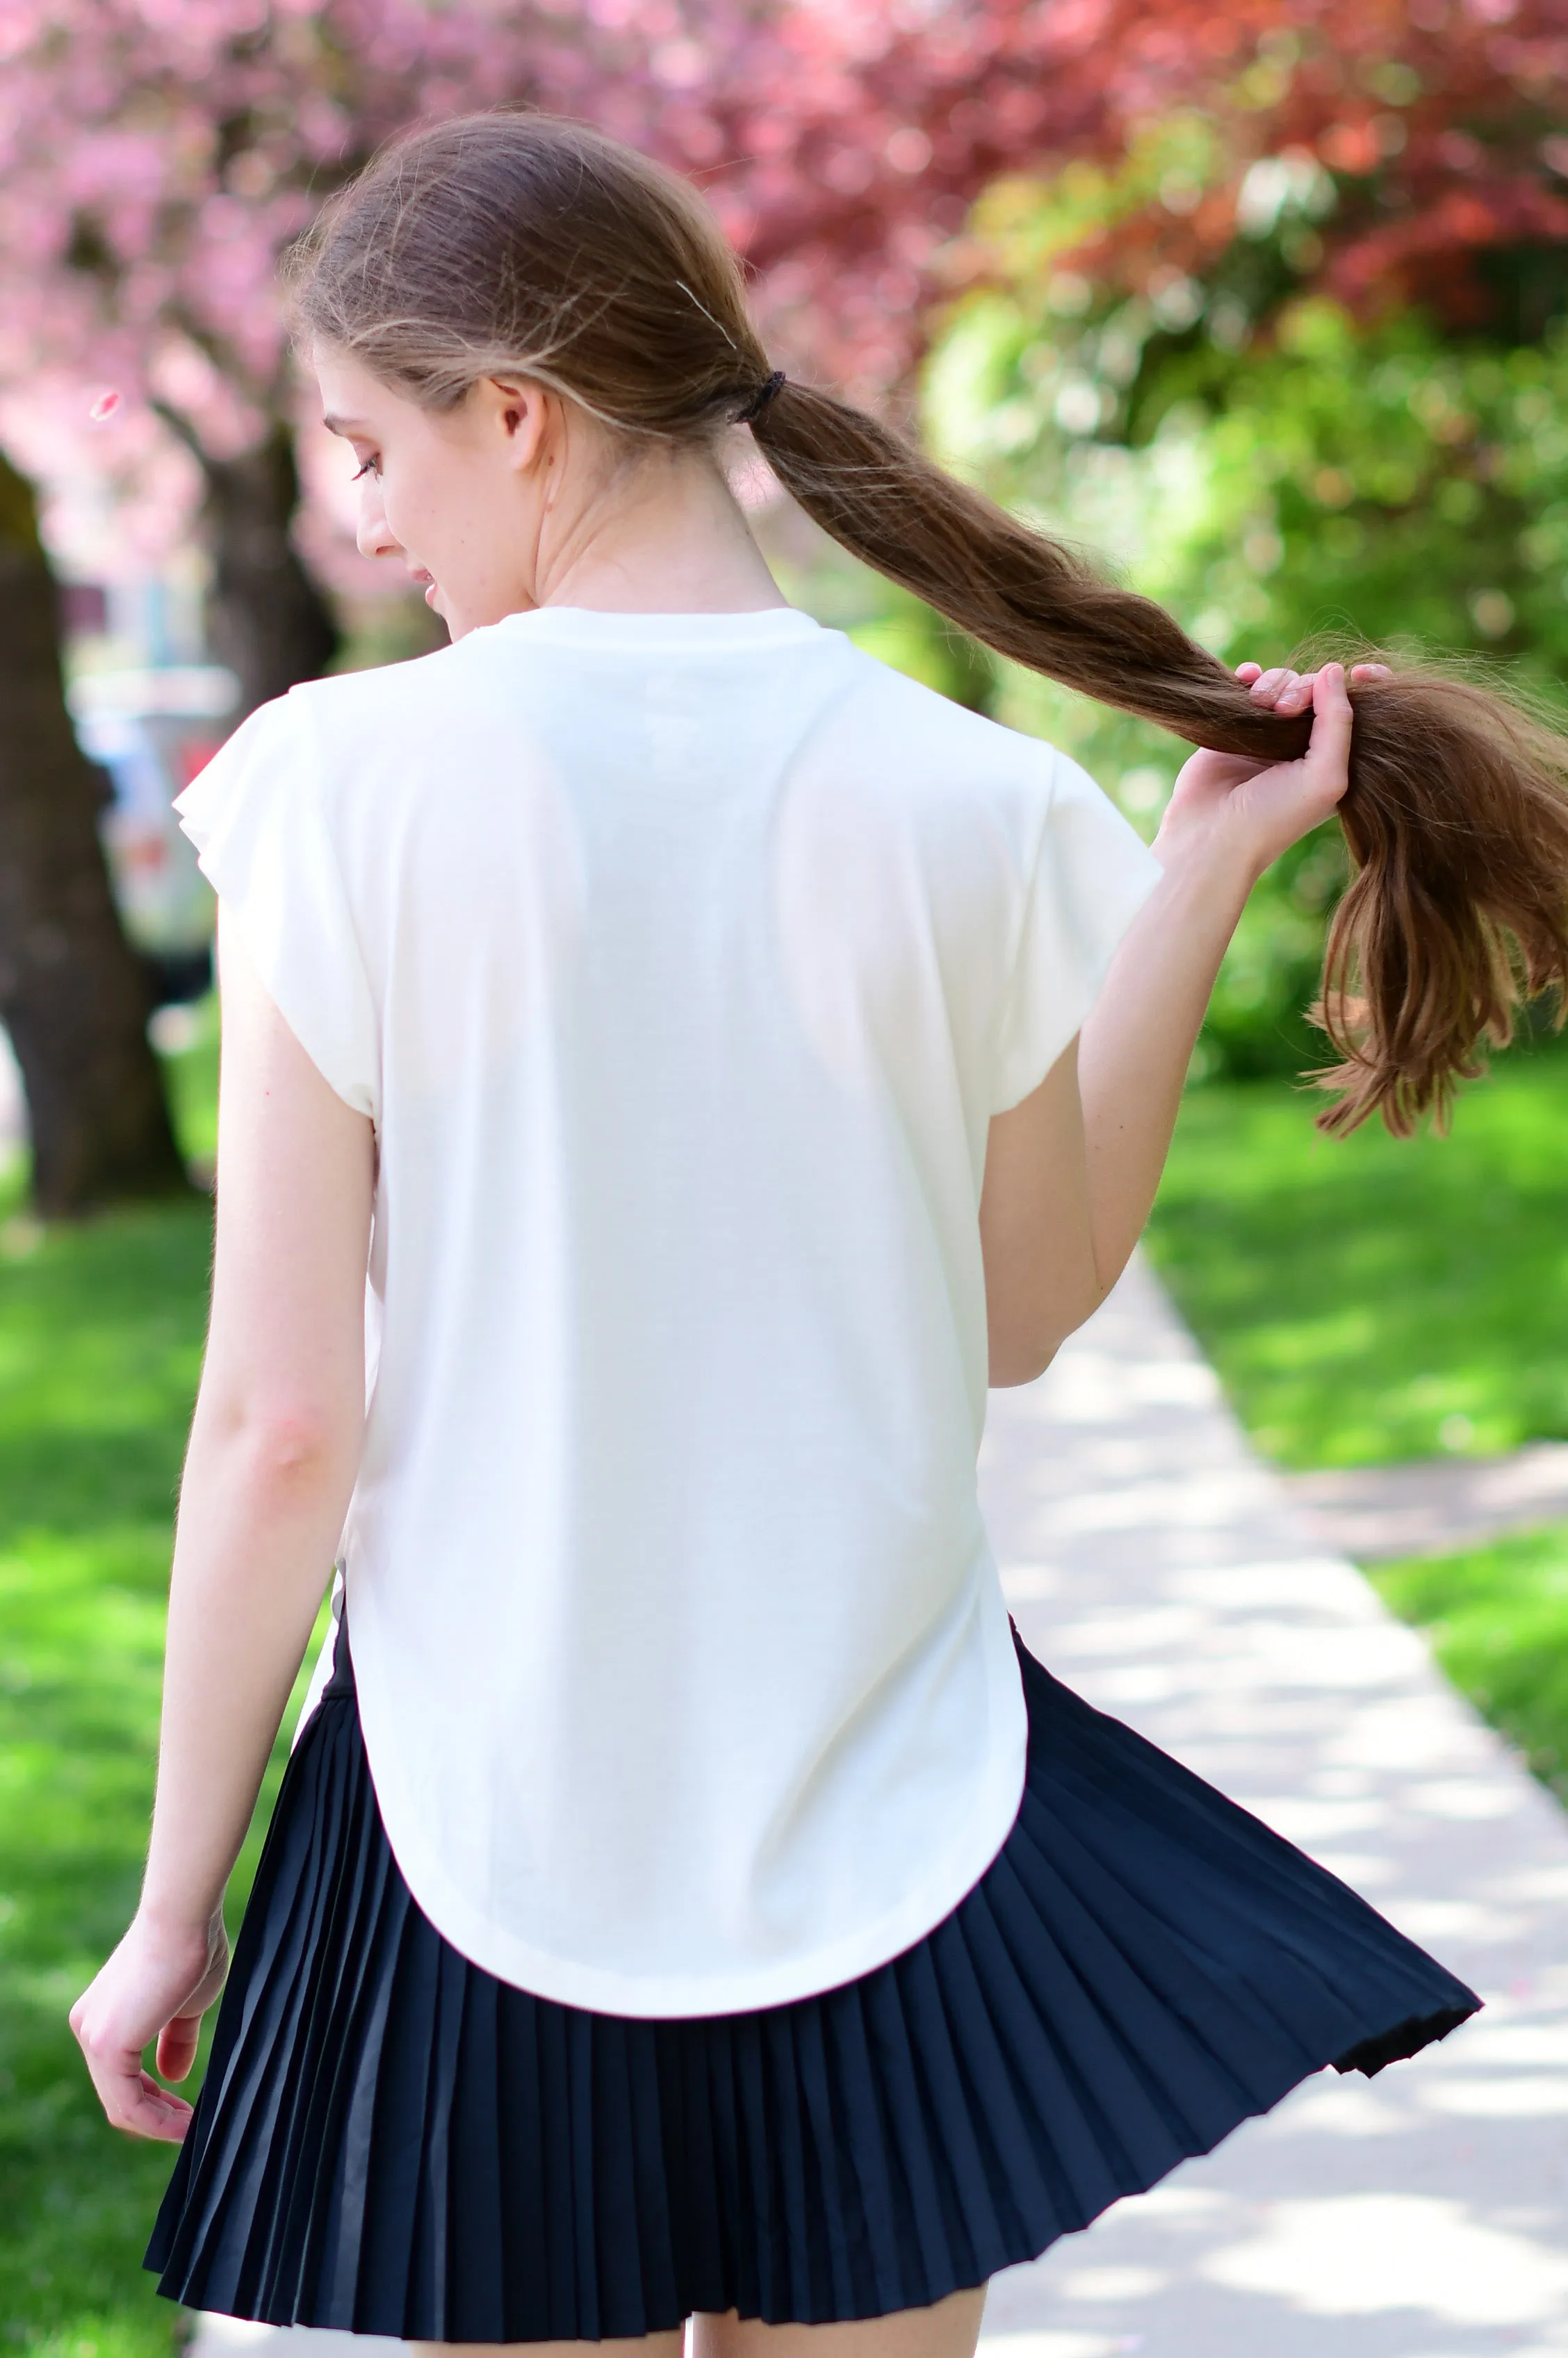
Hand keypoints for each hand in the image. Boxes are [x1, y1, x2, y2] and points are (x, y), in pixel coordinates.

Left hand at [69, 1908, 229, 2140]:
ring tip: (190, 2129)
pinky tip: (184, 2125)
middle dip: (156, 2115)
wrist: (183, 1919)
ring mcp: (92, 2037)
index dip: (154, 2099)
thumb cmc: (189, 1948)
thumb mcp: (185, 2005)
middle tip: (189, 2126)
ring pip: (120, 2103)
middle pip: (118, 2093)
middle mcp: (88, 2027)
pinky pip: (129, 2102)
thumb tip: (174, 2076)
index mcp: (102, 2015)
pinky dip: (157, 2121)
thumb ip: (175, 2041)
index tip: (186, 2111)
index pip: (121, 2074)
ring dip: (158, 2124)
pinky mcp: (107, 2046)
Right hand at [1157, 659, 1387, 884]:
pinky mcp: (1236, 727)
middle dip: (1307, 687)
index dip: (1368, 684)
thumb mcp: (1326, 776)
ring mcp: (1269, 734)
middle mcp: (1304, 744)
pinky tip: (1245, 679)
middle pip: (1319, 688)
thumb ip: (1338, 721)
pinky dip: (1250, 676)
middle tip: (1287, 709)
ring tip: (1262, 705)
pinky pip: (1249, 685)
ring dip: (1276, 682)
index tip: (1362, 673)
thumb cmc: (1274, 817)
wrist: (1211, 835)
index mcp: (1334, 759)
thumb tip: (1333, 669)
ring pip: (1284, 683)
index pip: (1361, 710)